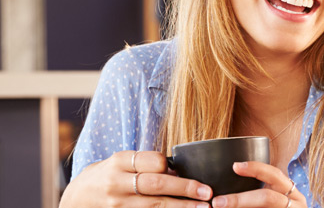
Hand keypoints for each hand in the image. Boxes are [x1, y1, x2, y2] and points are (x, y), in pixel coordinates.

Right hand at [60, 150, 212, 207]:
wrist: (76, 199)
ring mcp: (117, 204)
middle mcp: (117, 183)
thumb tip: (177, 170)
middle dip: (185, 188)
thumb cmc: (107, 176)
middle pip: (157, 184)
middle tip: (207, 192)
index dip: (169, 165)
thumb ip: (144, 164)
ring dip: (181, 207)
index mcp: (118, 162)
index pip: (152, 161)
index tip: (180, 170)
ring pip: (154, 206)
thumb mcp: (119, 163)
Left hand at [209, 161, 306, 207]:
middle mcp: (296, 204)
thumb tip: (230, 187)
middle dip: (240, 200)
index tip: (235, 166)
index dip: (256, 168)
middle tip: (217, 202)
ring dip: (239, 206)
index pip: (275, 175)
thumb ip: (263, 193)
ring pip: (266, 206)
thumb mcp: (278, 200)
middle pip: (267, 198)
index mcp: (292, 193)